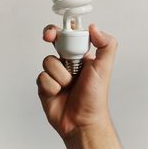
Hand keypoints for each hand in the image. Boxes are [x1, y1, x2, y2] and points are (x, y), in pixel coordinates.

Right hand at [37, 23, 117, 138]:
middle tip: (56, 47)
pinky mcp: (45, 85)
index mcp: (80, 55)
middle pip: (53, 43)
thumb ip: (105, 44)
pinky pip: (42, 77)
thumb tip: (93, 27)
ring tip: (68, 86)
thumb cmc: (95, 97)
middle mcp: (66, 62)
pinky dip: (51, 86)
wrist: (82, 122)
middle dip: (52, 43)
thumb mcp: (104, 68)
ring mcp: (55, 73)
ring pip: (47, 62)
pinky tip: (59, 93)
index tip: (56, 31)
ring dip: (60, 75)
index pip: (69, 35)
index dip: (61, 29)